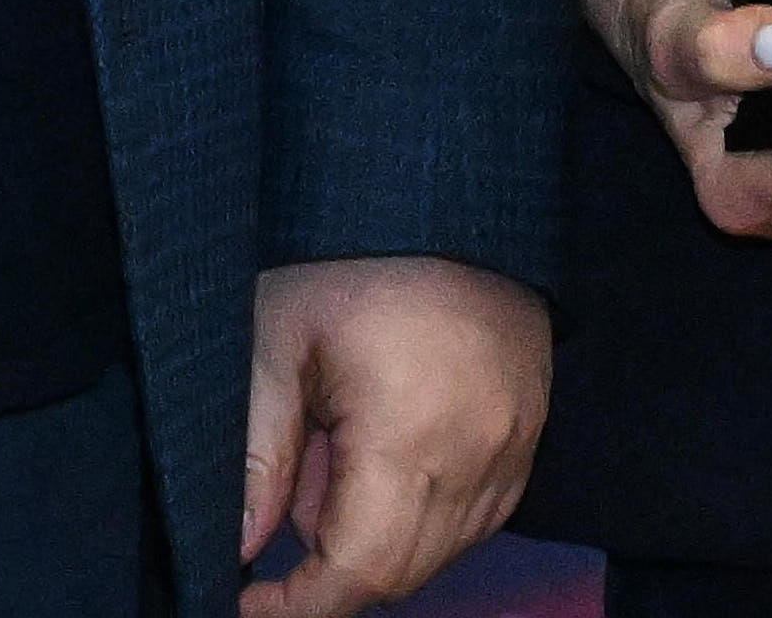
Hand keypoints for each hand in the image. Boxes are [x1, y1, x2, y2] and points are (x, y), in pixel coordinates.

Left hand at [237, 254, 544, 614]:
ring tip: (340, 444)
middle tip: (295, 486)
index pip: (355, 574)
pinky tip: (386, 447)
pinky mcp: (529, 439)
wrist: (447, 196)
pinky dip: (423, 512)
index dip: (297, 605)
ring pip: (439, 553)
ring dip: (378, 538)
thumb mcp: (279, 340)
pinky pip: (475, 518)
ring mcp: (512, 453)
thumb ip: (261, 454)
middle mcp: (474, 460)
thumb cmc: (353, 255)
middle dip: (331, 565)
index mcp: (409, 438)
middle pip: (398, 575)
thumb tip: (243, 544)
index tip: (250, 600)